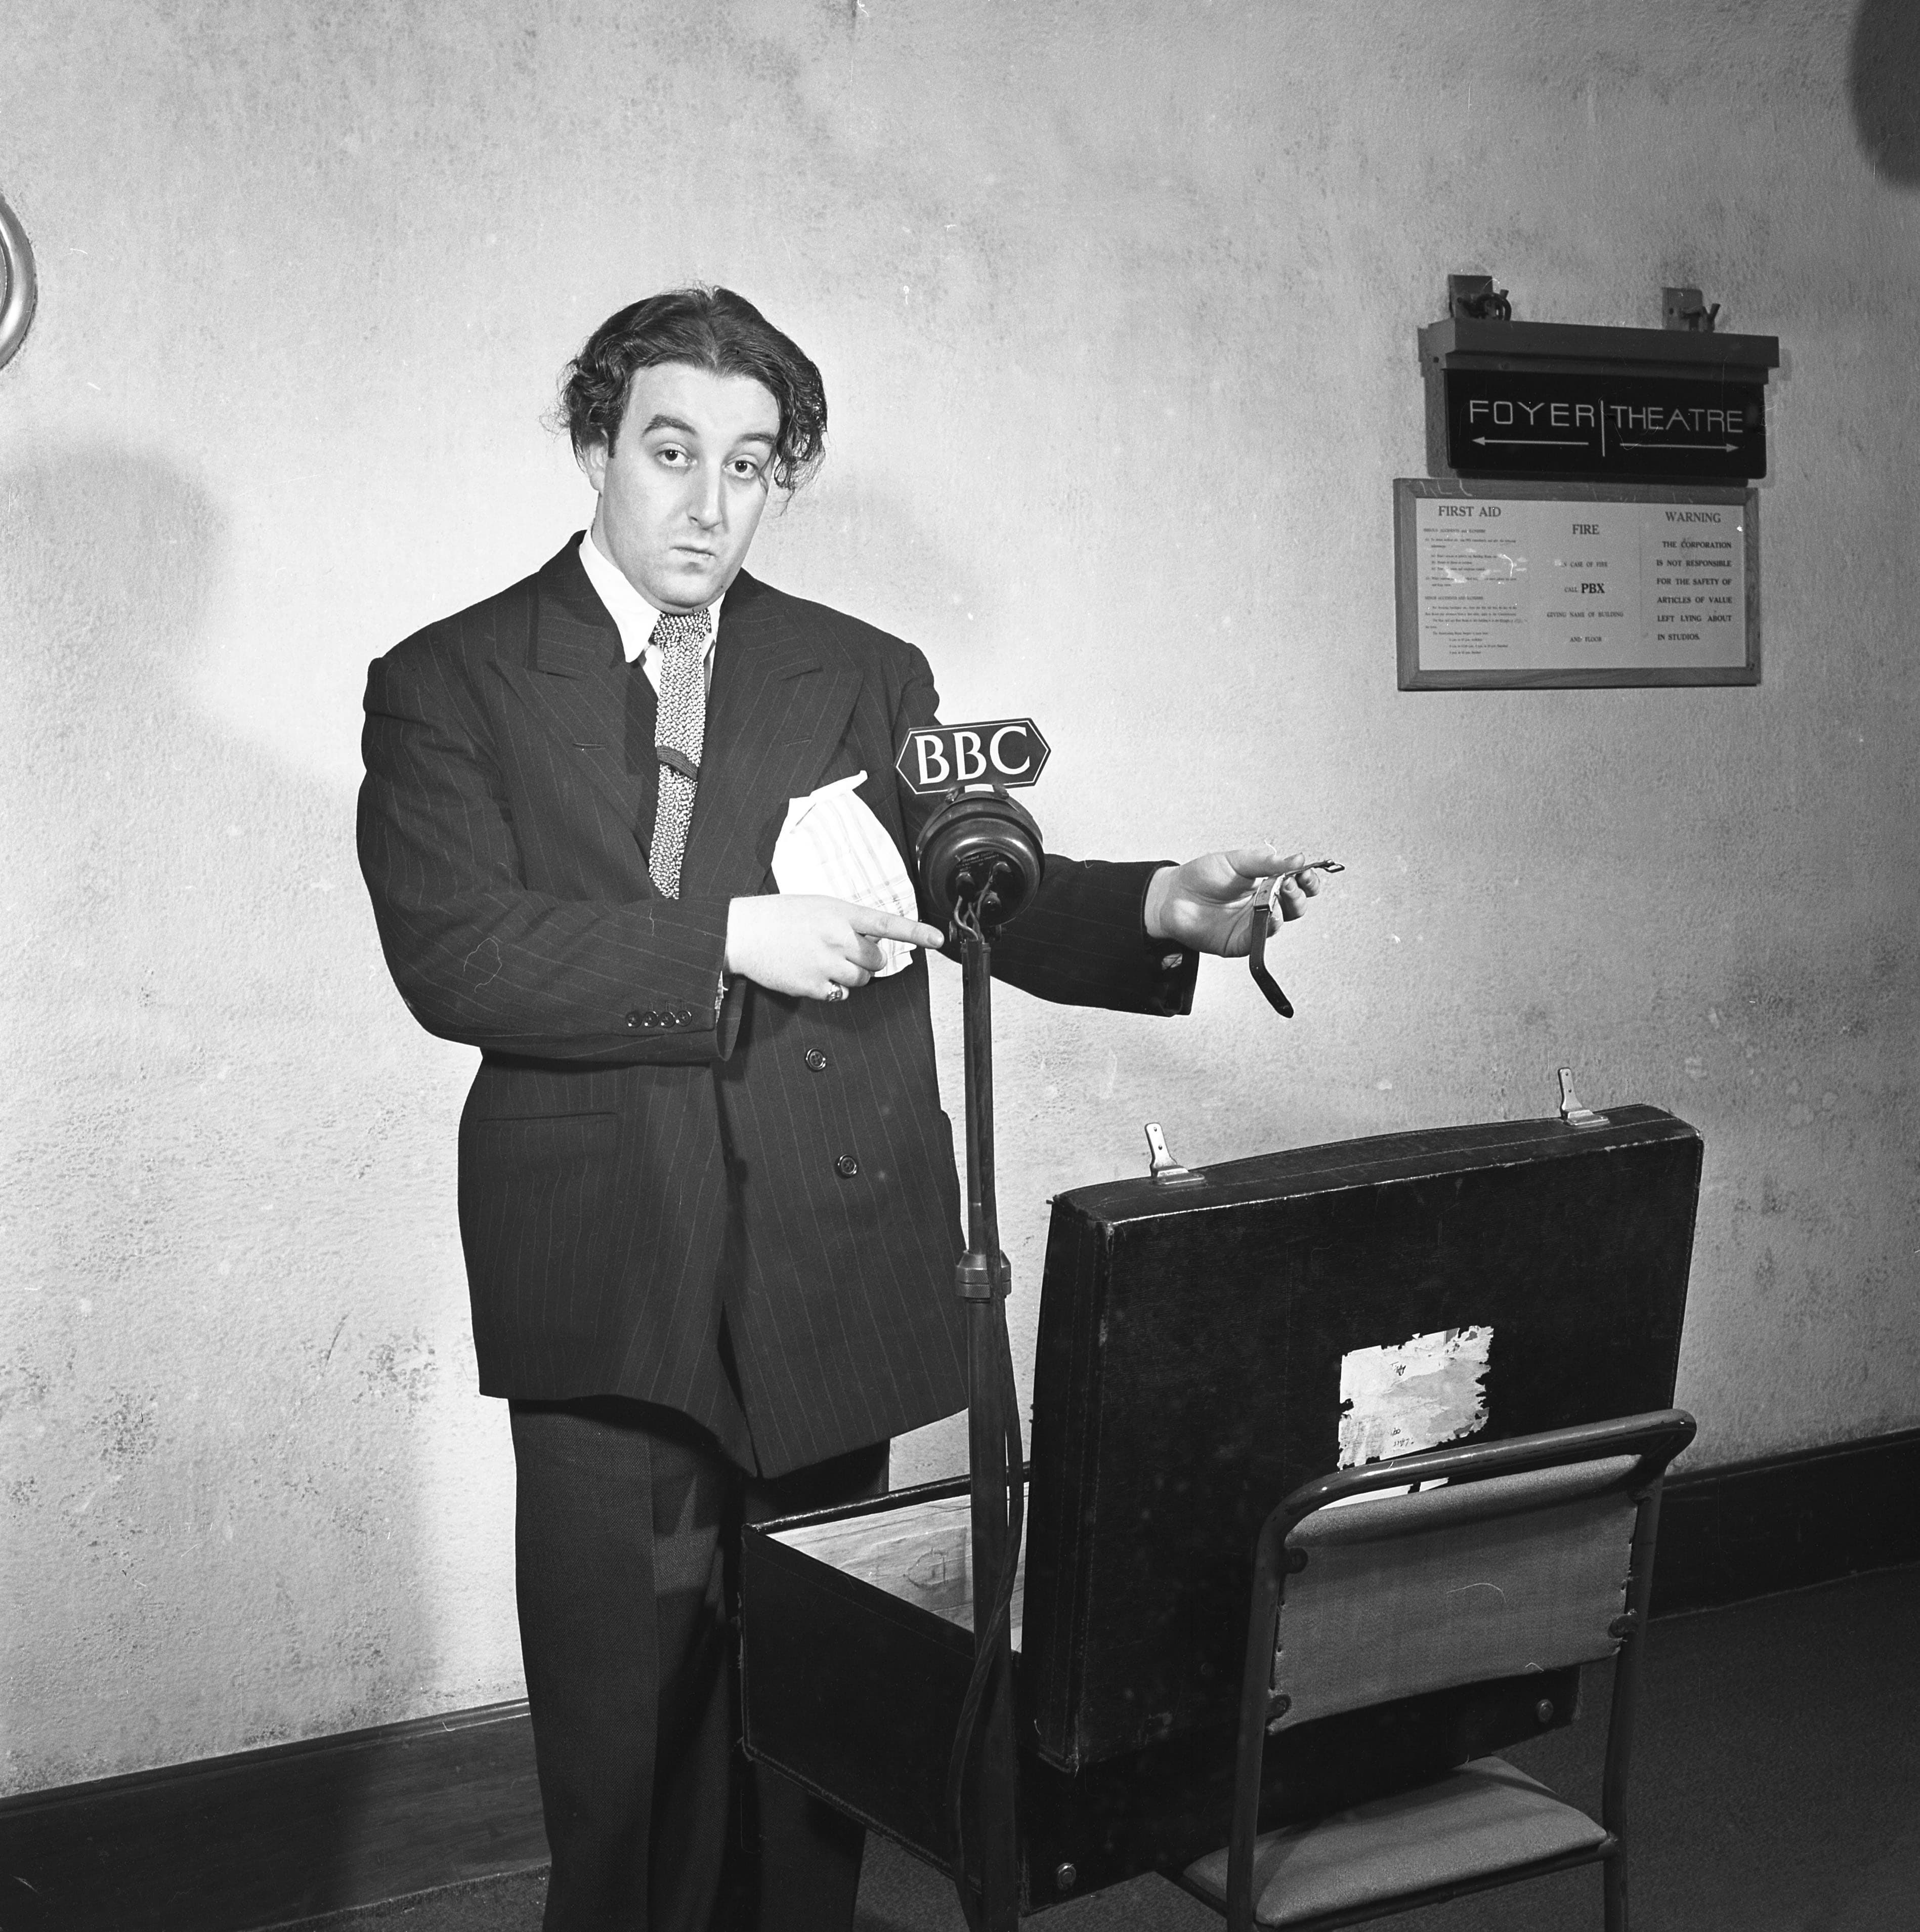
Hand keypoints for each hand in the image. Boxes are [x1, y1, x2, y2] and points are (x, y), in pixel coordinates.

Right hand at [724, 895, 947, 1000]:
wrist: (743, 932)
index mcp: (841, 913)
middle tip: (842, 952)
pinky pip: (841, 994)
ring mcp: (826, 963)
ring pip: (862, 980)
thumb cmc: (779, 917)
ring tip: (824, 961)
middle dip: (866, 960)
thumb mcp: (818, 906)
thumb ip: (847, 921)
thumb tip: (870, 940)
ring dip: (851, 976)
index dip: (917, 932)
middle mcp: (837, 937)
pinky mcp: (814, 985)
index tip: (939, 940)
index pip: (887, 923)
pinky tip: (812, 973)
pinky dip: (832, 989)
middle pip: (877, 960)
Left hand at [1142, 844, 1327, 957]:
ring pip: (1281, 921)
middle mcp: (1262, 904)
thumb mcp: (1234, 860)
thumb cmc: (1199, 877)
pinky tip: (1269, 915)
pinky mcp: (1239, 942)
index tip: (1307, 871)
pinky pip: (1260, 938)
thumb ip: (1263, 861)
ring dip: (1285, 909)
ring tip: (1278, 895)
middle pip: (1295, 905)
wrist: (1171, 896)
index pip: (1296, 883)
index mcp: (1265, 882)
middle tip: (1291, 882)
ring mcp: (1252, 924)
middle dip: (1298, 894)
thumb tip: (1294, 857)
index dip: (1307, 879)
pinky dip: (1267, 927)